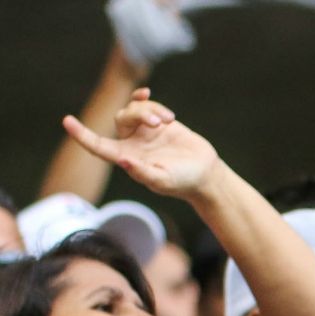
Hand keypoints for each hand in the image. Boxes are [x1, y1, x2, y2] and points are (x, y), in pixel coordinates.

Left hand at [62, 89, 221, 199]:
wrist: (205, 172)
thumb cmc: (183, 182)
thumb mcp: (163, 180)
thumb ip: (143, 173)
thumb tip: (122, 160)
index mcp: (127, 158)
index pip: (98, 146)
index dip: (82, 134)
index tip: (67, 121)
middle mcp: (131, 143)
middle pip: (121, 118)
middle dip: (139, 115)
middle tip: (160, 123)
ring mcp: (144, 130)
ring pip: (134, 109)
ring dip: (149, 110)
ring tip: (168, 120)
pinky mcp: (158, 121)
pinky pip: (144, 103)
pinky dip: (144, 98)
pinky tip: (146, 92)